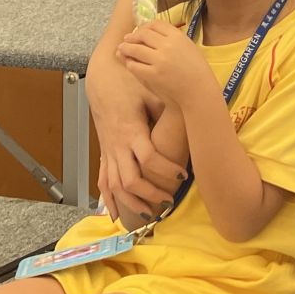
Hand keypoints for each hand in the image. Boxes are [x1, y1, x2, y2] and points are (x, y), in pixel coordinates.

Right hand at [87, 62, 183, 221]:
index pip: (149, 158)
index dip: (166, 170)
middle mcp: (118, 145)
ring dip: (131, 202)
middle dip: (150, 194)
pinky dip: (109, 199)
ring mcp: (109, 150)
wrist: (102, 79)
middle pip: (131, 180)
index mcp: (131, 131)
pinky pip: (103, 180)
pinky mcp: (104, 152)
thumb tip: (191, 118)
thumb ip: (166, 109)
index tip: (183, 175)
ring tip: (149, 214)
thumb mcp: (150, 93)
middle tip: (169, 200)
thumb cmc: (129, 84)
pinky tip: (116, 214)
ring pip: (115, 186)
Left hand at [118, 19, 214, 106]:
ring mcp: (160, 60)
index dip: (145, 26)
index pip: (155, 24)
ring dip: (126, 48)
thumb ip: (171, 38)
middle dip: (132, 36)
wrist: (199, 90)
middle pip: (143, 34)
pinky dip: (130, 63)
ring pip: (135, 49)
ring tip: (122, 49)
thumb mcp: (188, 47)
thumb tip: (150, 31)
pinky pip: (135, 66)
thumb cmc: (195, 69)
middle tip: (126, 39)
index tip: (140, 30)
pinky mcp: (153, 75)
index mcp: (178, 36)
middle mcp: (168, 45)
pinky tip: (130, 63)